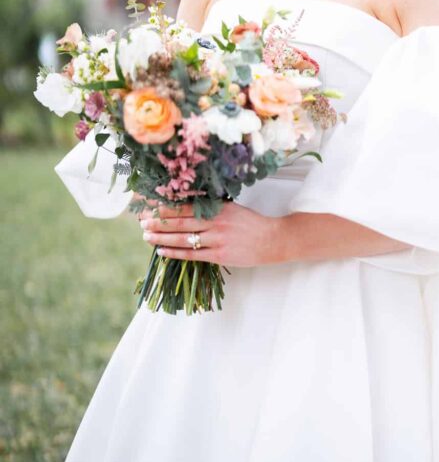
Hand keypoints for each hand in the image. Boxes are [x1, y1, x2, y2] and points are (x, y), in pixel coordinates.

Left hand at [138, 199, 276, 268]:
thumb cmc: (252, 224)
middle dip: (159, 222)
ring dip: (162, 237)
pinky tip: (162, 251)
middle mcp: (216, 221)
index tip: (150, 207)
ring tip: (146, 236)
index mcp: (218, 207)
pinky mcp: (219, 255)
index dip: (166, 207)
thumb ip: (212, 208)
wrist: (272, 240)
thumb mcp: (232, 209)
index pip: (186, 206)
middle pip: (180, 221)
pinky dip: (175, 252)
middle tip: (142, 222)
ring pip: (183, 238)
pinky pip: (192, 254)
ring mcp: (217, 239)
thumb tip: (186, 207)